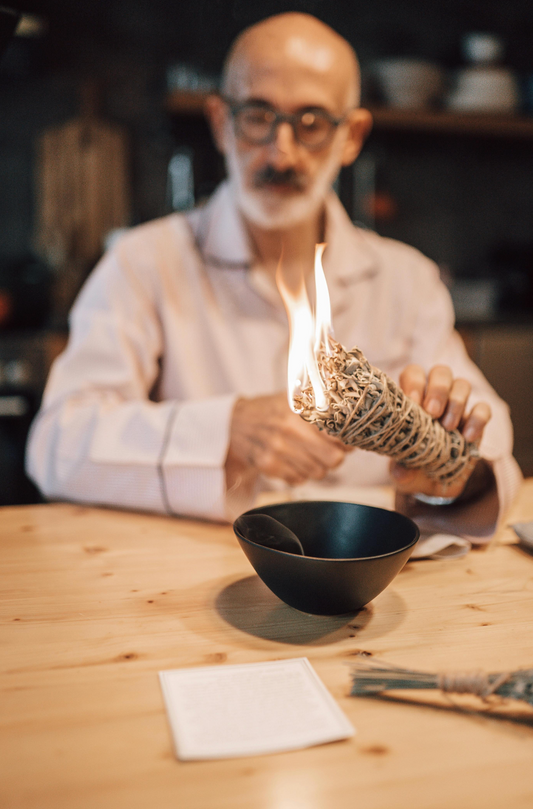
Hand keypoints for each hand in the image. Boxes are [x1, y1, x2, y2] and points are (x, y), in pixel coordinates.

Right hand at [225, 392, 350, 487]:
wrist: (235, 421)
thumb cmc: (271, 409)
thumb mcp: (295, 398)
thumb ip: (322, 407)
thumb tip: (355, 423)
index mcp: (299, 410)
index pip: (337, 434)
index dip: (347, 441)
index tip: (347, 441)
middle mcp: (288, 430)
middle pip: (333, 460)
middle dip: (336, 457)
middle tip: (330, 450)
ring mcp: (277, 450)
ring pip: (318, 473)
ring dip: (318, 466)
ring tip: (309, 454)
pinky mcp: (268, 466)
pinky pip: (299, 480)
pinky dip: (301, 473)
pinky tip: (293, 460)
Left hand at [390, 364, 491, 499]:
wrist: (435, 484)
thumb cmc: (413, 468)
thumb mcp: (403, 473)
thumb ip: (400, 471)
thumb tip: (401, 471)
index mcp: (412, 400)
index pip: (413, 374)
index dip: (414, 382)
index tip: (413, 403)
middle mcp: (435, 397)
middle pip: (440, 372)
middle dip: (438, 388)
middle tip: (432, 412)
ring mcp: (457, 407)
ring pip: (462, 384)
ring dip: (456, 402)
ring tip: (448, 427)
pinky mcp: (476, 421)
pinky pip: (483, 408)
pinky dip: (478, 419)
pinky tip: (469, 437)